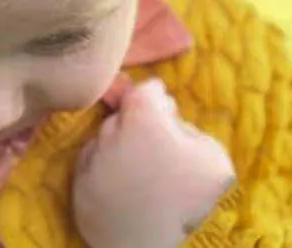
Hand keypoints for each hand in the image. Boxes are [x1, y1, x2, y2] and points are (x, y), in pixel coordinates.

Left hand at [72, 79, 235, 247]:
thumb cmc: (199, 201)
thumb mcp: (211, 153)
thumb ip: (185, 127)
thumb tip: (167, 121)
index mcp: (143, 120)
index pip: (144, 90)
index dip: (157, 95)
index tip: (164, 103)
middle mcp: (109, 135)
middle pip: (121, 115)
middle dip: (136, 121)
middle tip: (154, 138)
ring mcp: (91, 166)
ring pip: (101, 140)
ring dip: (116, 144)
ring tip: (136, 163)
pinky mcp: (80, 194)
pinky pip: (89, 169)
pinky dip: (102, 170)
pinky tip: (121, 182)